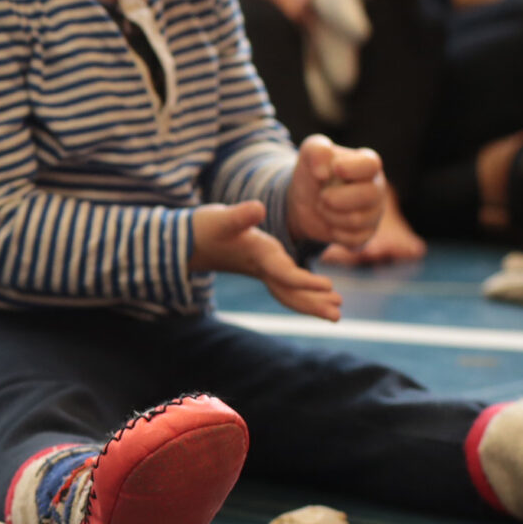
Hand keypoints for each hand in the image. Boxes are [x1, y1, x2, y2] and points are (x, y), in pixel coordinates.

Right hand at [190, 200, 342, 320]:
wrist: (185, 243)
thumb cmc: (203, 229)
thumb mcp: (220, 218)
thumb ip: (239, 215)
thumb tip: (258, 208)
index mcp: (258, 256)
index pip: (285, 274)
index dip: (306, 282)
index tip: (329, 287)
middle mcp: (262, 268)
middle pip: (290, 293)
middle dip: (313, 305)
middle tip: (338, 315)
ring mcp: (261, 271)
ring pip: (289, 293)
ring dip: (312, 304)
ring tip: (335, 313)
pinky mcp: (260, 268)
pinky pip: (286, 286)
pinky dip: (304, 294)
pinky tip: (320, 296)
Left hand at [287, 135, 385, 251]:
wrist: (304, 202)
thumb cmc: (313, 173)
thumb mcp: (309, 153)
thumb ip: (317, 151)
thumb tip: (323, 171)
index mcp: (368, 164)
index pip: (370, 165)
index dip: (353, 168)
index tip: (335, 169)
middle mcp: (376, 188)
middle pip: (369, 195)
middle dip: (337, 198)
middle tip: (321, 196)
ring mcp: (374, 213)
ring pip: (357, 219)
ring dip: (331, 215)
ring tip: (322, 207)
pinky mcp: (366, 235)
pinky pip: (353, 239)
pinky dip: (335, 233)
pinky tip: (329, 224)